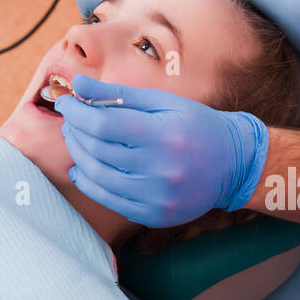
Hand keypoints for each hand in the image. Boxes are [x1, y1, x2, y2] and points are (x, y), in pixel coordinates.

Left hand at [56, 74, 269, 227]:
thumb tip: (77, 84)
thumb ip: (118, 94)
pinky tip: (82, 167)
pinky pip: (109, 200)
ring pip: (99, 177)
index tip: (66, 103)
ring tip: (75, 139)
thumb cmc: (195, 124)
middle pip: (98, 150)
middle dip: (76, 131)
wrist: (233, 164)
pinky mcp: (154, 215)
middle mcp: (161, 170)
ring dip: (78, 155)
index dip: (77, 112)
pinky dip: (89, 182)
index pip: (104, 124)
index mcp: (164, 135)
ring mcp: (157, 197)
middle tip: (71, 119)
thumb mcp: (162, 101)